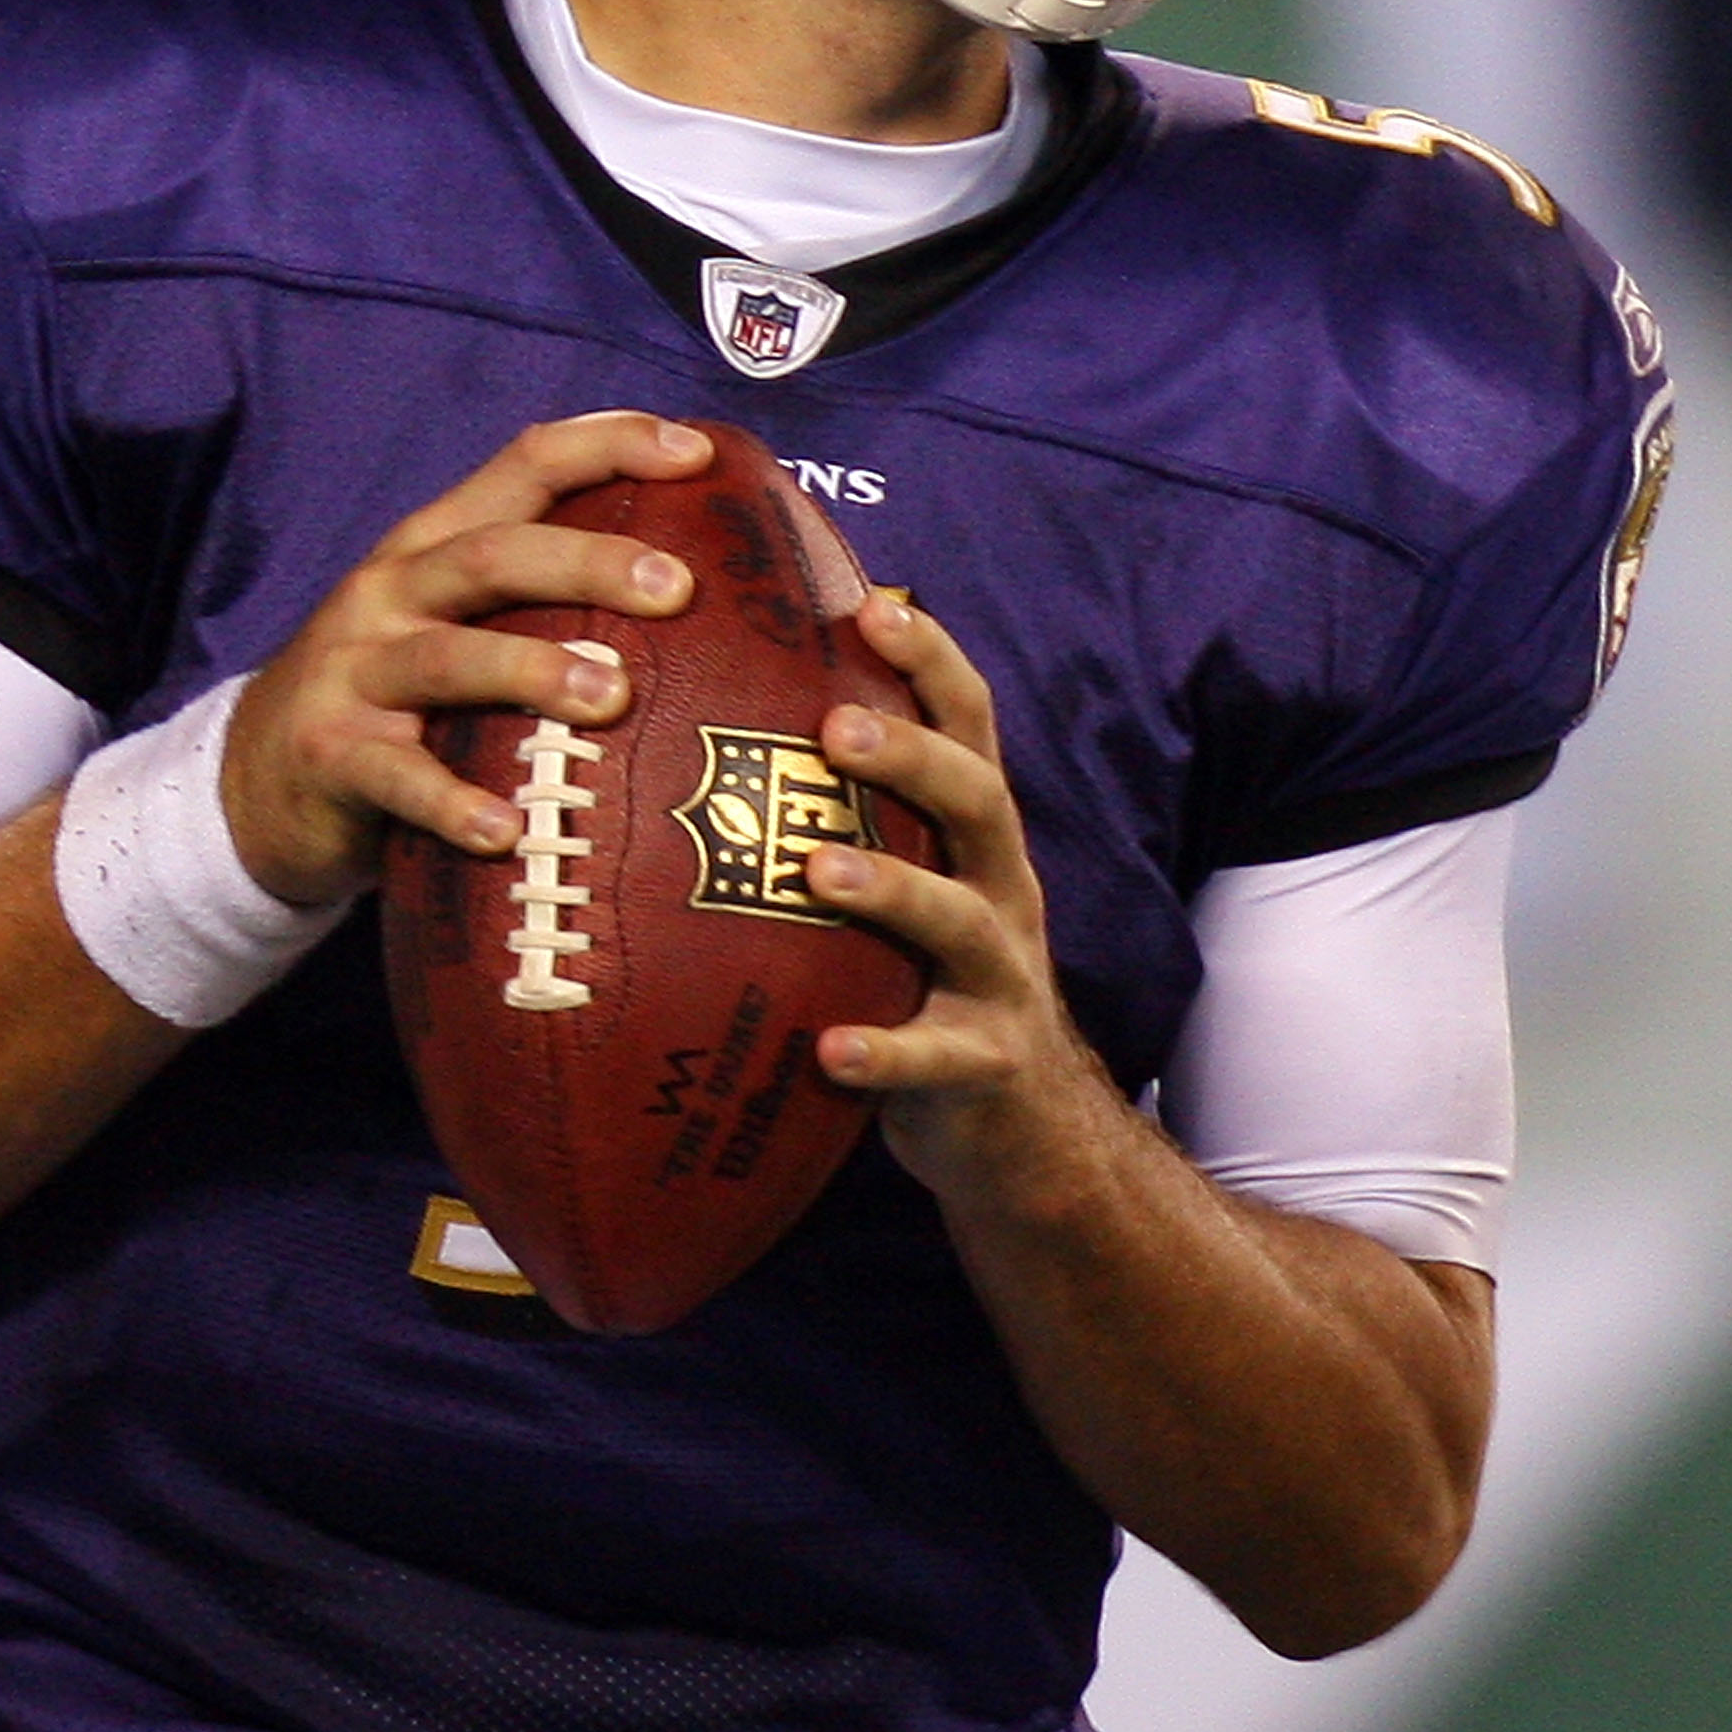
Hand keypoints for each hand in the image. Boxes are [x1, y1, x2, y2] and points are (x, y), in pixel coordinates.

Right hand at [219, 412, 710, 907]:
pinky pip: (397, 778)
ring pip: (448, 659)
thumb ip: (541, 600)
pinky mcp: (331, 755)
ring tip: (611, 700)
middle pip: (492, 555)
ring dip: (532, 670)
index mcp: (436, 545)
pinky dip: (450, 803)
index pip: (525, 465)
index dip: (609, 446)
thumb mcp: (453, 624)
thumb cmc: (398, 698)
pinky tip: (504, 830)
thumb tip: (700, 593)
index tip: (697, 453)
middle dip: (588, 562)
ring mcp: (356, 671)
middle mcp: (393, 592)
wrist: (255, 781)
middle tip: (677, 590)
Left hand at [806, 593, 1088, 1192]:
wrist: (1023, 1127)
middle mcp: (999, 890)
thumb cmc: (925, 981)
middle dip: (912, 757)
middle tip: (835, 729)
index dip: (930, 660)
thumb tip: (708, 723)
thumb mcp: (905, 887)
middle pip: (978, 800)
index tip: (870, 604)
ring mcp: (1001, 979)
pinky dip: (888, 1054)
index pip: (968, 724)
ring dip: (892, 888)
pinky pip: (940, 1058)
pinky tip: (831, 1051)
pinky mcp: (987, 1068)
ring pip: (960, 919)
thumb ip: (839, 818)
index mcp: (973, 837)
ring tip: (818, 870)